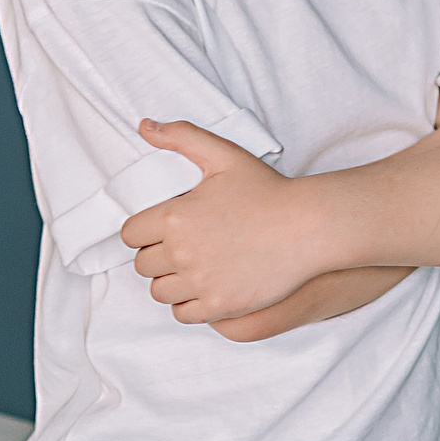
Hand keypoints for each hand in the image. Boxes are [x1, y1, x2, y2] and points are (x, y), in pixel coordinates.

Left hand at [120, 120, 327, 324]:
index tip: (162, 231)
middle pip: (143, 266)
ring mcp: (200, 281)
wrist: (308, 226)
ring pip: (160, 292)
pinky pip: (183, 314)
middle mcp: (181, 251)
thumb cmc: (268, 190)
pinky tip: (205, 289)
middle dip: (157, 257)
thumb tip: (145, 126)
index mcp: (175, 216)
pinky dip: (188, 305)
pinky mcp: (219, 305)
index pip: (131, 235)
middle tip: (182, 250)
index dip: (143, 233)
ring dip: (170, 283)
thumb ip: (182, 137)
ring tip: (192, 271)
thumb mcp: (224, 155)